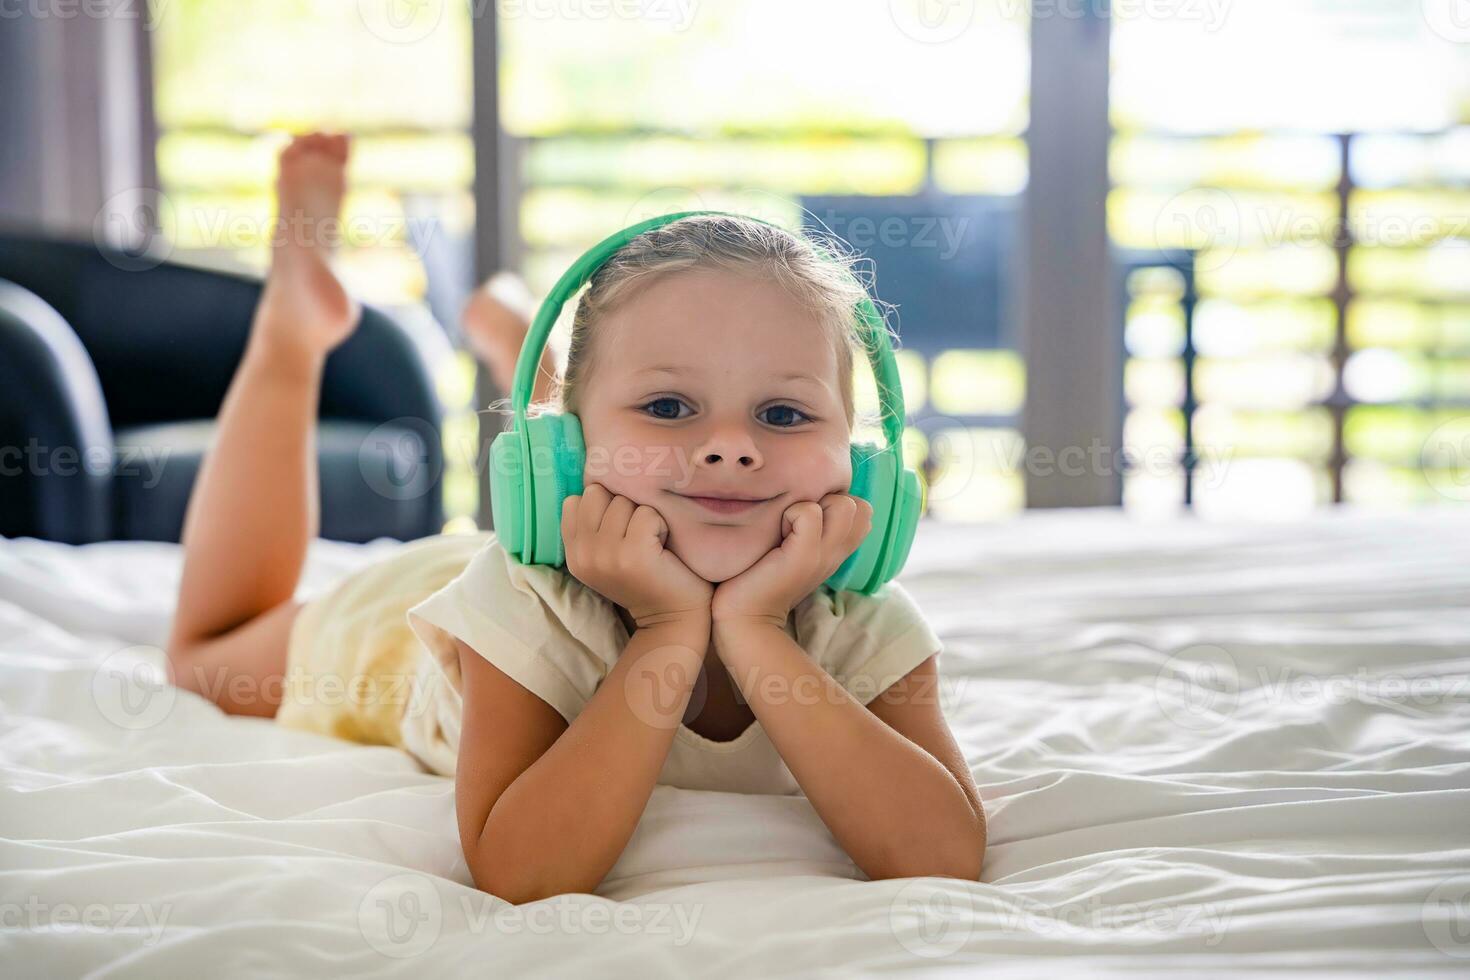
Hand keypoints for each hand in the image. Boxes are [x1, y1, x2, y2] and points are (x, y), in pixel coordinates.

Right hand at [561, 483, 712, 629]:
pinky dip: (660, 525)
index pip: (576, 500)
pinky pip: (647, 513)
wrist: (671, 617)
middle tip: (637, 536)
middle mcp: (584, 554)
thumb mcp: (605, 554)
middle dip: (623, 507)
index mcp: (573, 554)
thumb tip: (596, 481)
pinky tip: (662, 547)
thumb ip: (593, 525)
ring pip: (623, 501)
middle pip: (599, 494)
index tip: (620, 531)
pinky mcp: (634, 554)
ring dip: (644, 516)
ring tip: (650, 543)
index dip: (603, 507)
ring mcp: (607, 554)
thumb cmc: (645, 578)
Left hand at [711, 493, 873, 628]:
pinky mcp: (804, 556)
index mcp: (836, 550)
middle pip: (859, 505)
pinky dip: (791, 513)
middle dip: (827, 500)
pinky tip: (777, 533)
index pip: (863, 510)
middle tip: (796, 522)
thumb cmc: (759, 577)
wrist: (743, 617)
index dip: (836, 502)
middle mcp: (836, 553)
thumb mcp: (791, 549)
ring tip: (788, 525)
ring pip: (844, 504)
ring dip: (812, 504)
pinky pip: (810, 513)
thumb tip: (803, 497)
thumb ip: (806, 528)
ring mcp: (824, 555)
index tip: (805, 519)